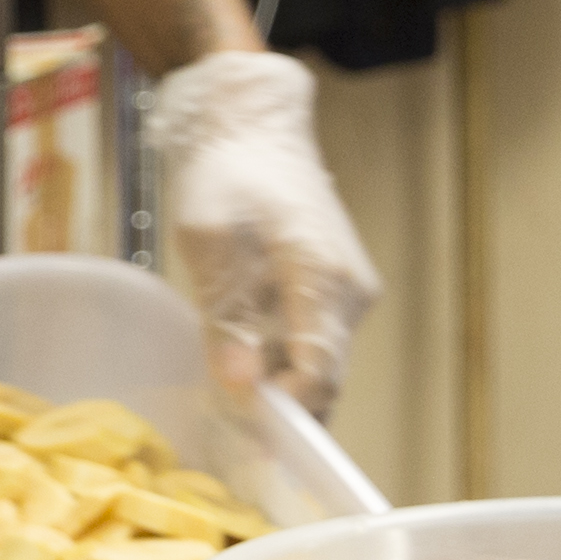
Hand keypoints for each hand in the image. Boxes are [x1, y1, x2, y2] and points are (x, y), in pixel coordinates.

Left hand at [147, 49, 374, 407]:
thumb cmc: (225, 175)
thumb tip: (241, 388)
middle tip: (229, 434)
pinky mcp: (334, 285)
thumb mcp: (210, 244)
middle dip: (281, 410)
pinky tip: (241, 367)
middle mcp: (350, 291)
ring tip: (226, 404)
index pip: (318, 373)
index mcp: (325, 279)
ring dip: (279, 387)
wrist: (250, 124)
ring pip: (318, 361)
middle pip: (324, 376)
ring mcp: (348, 289)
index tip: (243, 436)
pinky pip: (313, 340)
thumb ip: (226, 317)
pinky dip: (282, 361)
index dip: (285, 416)